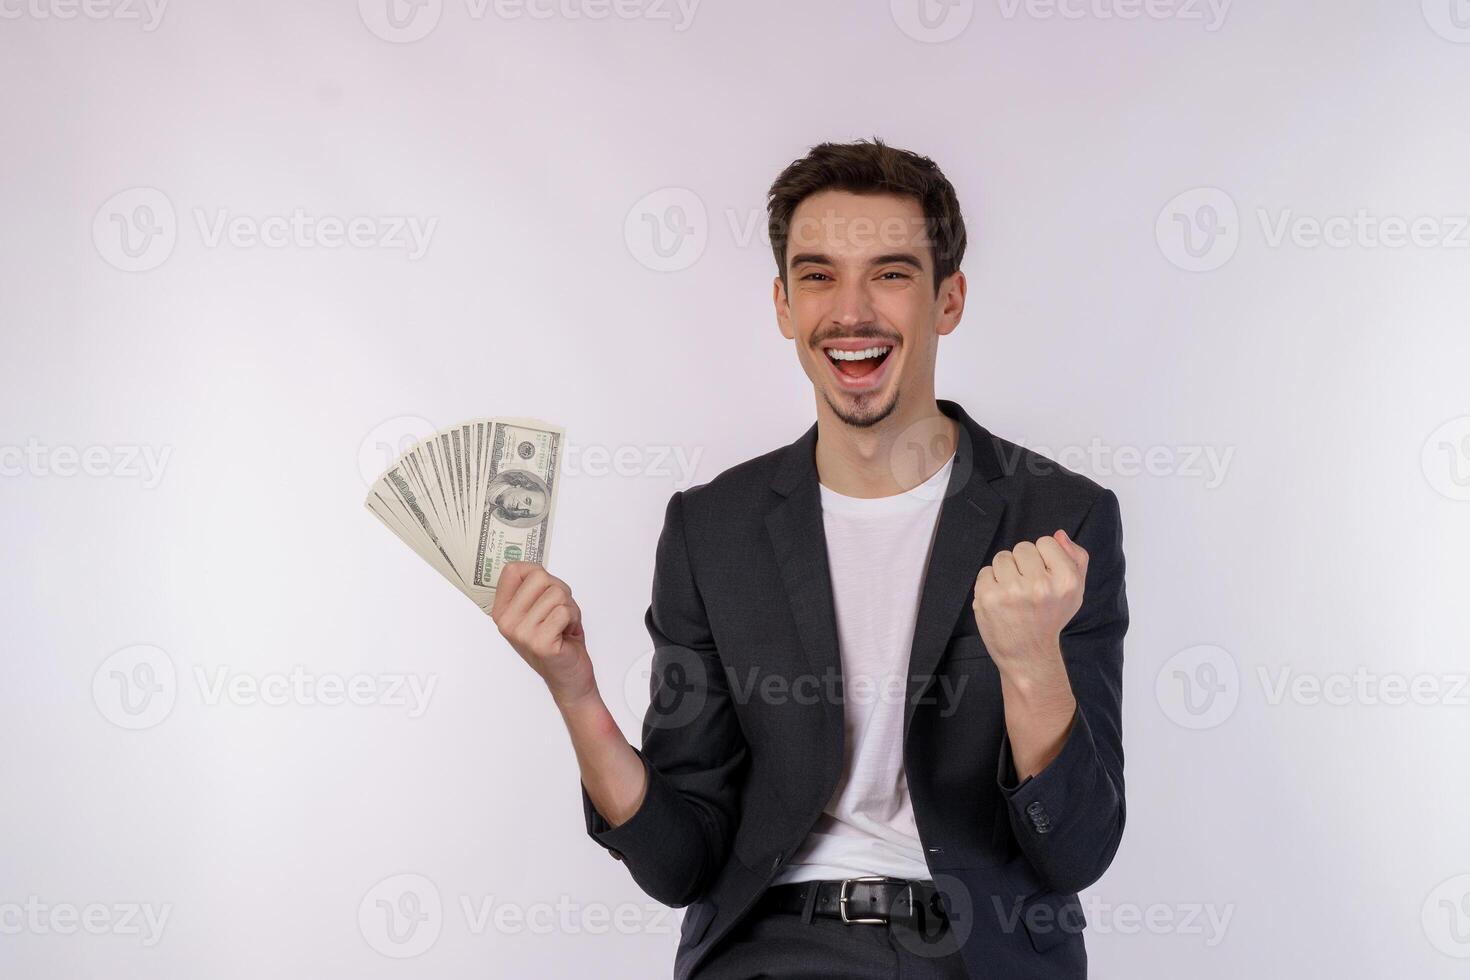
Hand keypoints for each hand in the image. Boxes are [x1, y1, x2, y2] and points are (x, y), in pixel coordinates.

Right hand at [491, 561, 595, 706]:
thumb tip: (532, 567)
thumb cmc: (557, 637)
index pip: (513, 569)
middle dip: (559, 590)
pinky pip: (564, 611)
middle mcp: (507, 621)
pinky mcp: (540, 642)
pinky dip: (574, 619)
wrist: (569, 675)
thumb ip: (532, 587)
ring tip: (563, 625)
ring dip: (569, 607)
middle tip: (558, 612)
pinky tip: (567, 633)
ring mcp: (521, 633)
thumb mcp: (538, 608)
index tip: (543, 592)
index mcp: (501, 610)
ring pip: (556, 593)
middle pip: (539, 576)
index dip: (538, 574)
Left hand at [973, 529, 1088, 679]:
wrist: (1028, 654)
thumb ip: (1076, 558)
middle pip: (1023, 547)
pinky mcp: (989, 598)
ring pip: (1002, 557)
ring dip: (1006, 572)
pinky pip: (985, 571)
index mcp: (1066, 581)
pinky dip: (990, 583)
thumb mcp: (1075, 591)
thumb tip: (1058, 534)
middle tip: (1028, 588)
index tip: (1044, 577)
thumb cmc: (1051, 618)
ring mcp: (1012, 592)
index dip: (1043, 557)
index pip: (1046, 542)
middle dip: (1023, 564)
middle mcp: (1041, 585)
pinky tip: (1001, 600)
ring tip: (1014, 593)